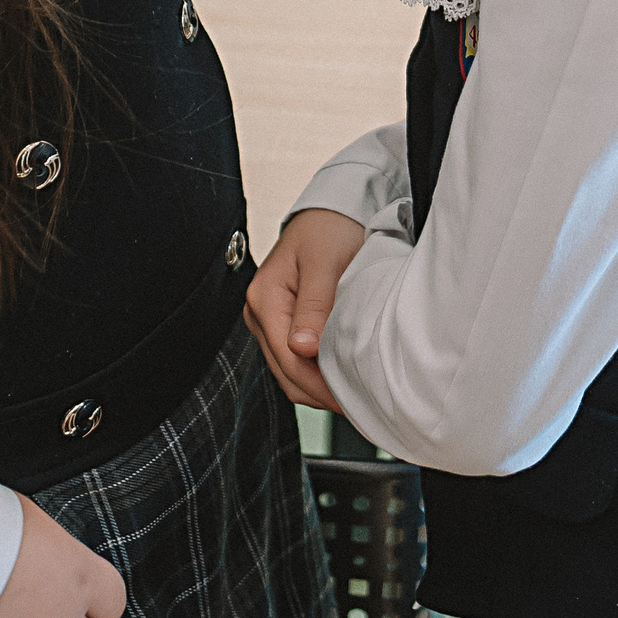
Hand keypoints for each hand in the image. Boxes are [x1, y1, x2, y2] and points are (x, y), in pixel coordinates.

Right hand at [243, 208, 366, 409]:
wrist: (331, 213)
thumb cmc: (328, 230)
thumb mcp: (324, 262)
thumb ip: (314, 305)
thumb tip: (302, 348)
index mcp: (264, 298)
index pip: (288, 359)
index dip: (319, 384)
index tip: (349, 397)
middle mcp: (260, 312)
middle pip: (286, 371)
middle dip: (319, 392)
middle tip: (357, 404)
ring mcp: (269, 320)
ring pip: (289, 371)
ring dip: (317, 386)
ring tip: (352, 395)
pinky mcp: (283, 323)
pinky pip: (294, 361)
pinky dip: (315, 374)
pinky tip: (340, 377)